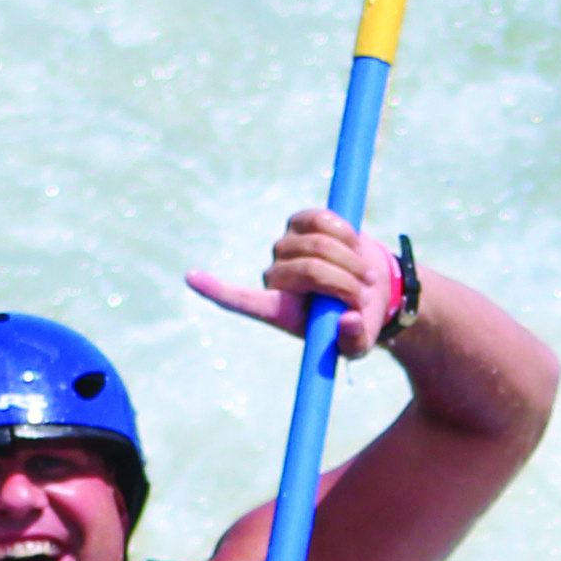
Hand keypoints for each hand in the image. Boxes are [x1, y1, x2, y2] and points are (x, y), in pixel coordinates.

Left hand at [186, 205, 404, 353]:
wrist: (369, 289)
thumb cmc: (355, 320)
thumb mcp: (357, 341)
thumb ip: (352, 339)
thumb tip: (346, 320)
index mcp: (277, 310)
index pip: (240, 300)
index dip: (217, 289)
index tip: (191, 277)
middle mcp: (275, 276)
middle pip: (308, 269)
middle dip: (344, 281)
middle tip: (363, 294)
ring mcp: (285, 246)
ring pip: (318, 243)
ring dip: (351, 261)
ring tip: (365, 277)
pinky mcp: (301, 222)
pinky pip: (321, 219)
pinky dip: (346, 232)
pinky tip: (354, 245)